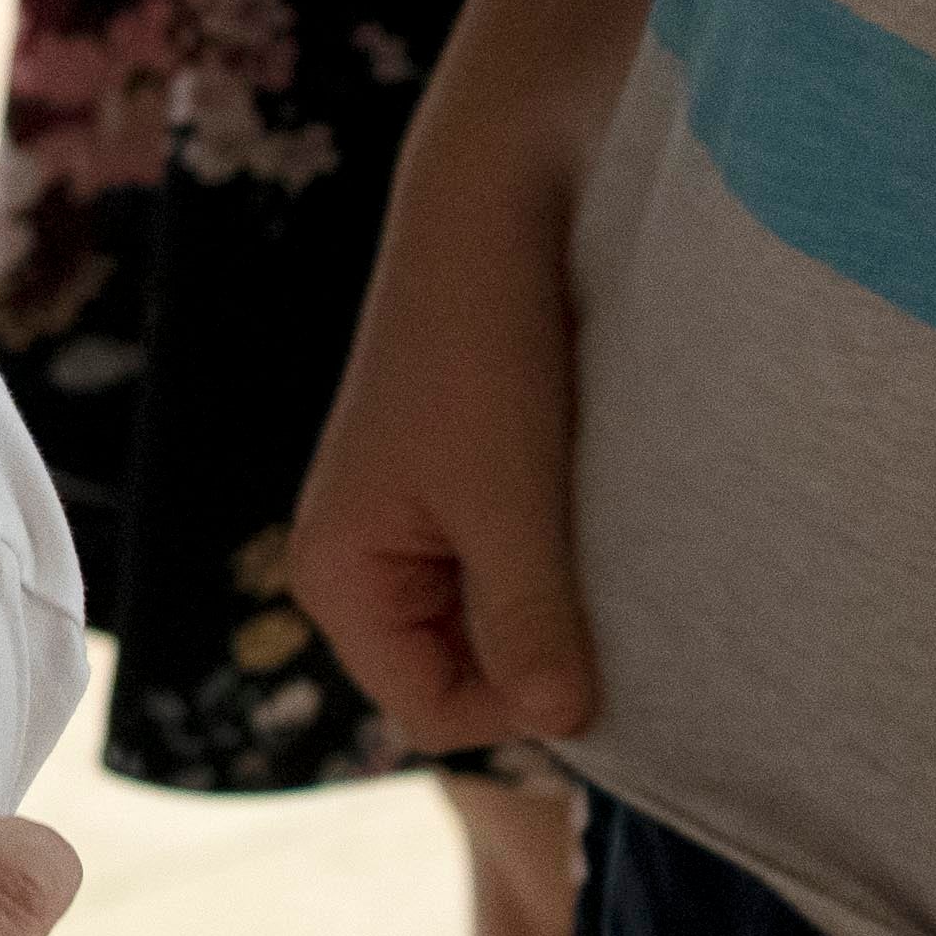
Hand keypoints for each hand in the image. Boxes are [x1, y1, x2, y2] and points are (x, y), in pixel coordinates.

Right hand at [296, 140, 598, 758]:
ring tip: (589, 524)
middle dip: (538, 647)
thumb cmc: (485, 351)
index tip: (592, 639)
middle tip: (597, 572)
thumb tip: (559, 725)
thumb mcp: (511, 499)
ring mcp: (409, 531)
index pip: (434, 713)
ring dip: (557, 598)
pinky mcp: (459, 495)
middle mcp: (361, 565)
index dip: (519, 702)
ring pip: (498, 627)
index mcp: (338, 577)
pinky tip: (586, 500)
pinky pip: (514, 575)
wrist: (496, 210)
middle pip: (463, 677)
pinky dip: (562, 558)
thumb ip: (528, 617)